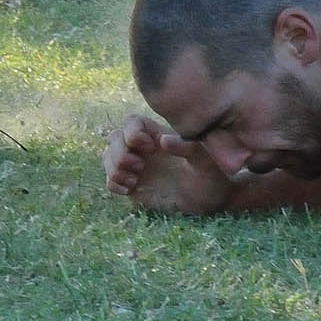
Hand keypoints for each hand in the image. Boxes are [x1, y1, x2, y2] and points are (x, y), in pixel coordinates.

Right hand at [102, 114, 231, 214]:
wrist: (212, 198)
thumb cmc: (212, 172)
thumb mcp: (205, 159)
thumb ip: (186, 148)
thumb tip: (163, 140)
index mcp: (159, 134)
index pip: (131, 122)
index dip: (132, 132)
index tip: (149, 147)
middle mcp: (143, 148)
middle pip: (114, 138)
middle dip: (120, 152)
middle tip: (140, 167)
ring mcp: (136, 166)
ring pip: (108, 157)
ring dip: (115, 168)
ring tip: (135, 179)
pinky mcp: (132, 185)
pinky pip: (110, 180)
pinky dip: (114, 183)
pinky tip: (131, 189)